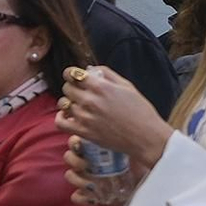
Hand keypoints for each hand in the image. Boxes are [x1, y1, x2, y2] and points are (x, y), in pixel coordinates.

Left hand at [55, 65, 174, 167]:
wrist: (145, 136)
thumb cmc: (140, 111)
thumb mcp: (127, 86)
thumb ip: (107, 74)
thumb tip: (90, 69)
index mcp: (101, 87)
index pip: (72, 74)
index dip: (70, 74)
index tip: (73, 76)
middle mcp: (90, 101)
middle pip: (67, 88)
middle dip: (72, 87)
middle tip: (79, 92)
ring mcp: (85, 117)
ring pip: (63, 104)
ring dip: (68, 102)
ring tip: (77, 105)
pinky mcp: (83, 132)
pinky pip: (60, 122)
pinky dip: (61, 117)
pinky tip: (68, 115)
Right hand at [62, 136, 147, 205]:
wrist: (149, 184)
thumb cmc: (142, 165)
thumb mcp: (134, 149)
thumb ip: (128, 140)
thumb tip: (124, 130)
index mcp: (96, 148)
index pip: (76, 141)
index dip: (74, 143)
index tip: (80, 145)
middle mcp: (88, 161)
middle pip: (69, 157)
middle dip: (75, 161)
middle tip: (87, 164)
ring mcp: (87, 178)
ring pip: (70, 175)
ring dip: (77, 179)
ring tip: (91, 184)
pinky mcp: (89, 195)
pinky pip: (76, 196)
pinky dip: (81, 197)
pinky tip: (93, 198)